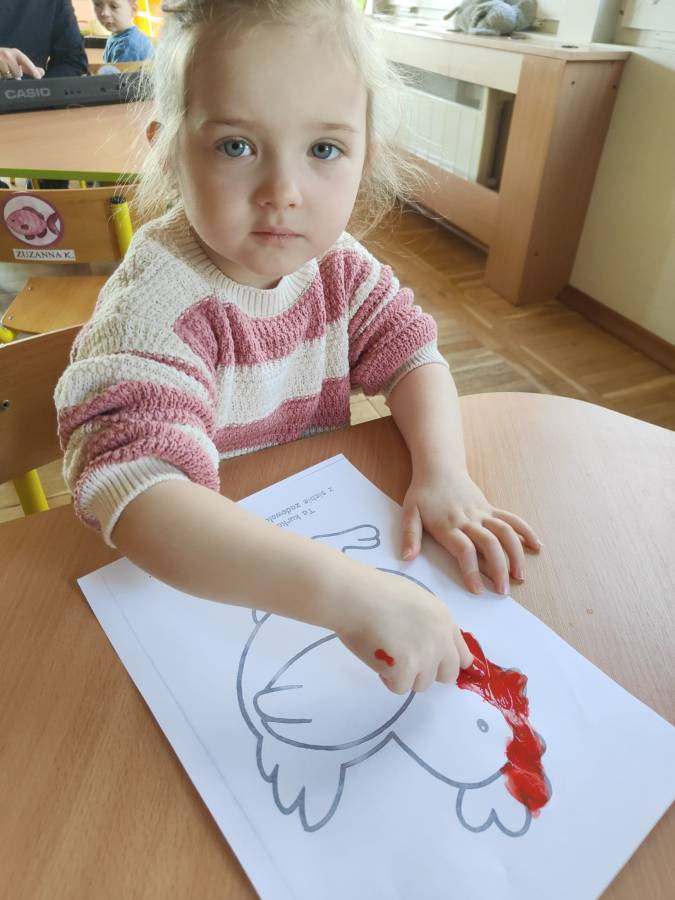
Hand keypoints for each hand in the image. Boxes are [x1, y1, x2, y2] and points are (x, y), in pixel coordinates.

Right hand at [0, 48, 44, 79]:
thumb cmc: (7, 59)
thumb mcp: (18, 60)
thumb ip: (30, 67)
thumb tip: (42, 72)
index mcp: (16, 53)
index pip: (26, 62)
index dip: (32, 70)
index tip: (38, 77)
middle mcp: (7, 54)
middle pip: (17, 73)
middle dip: (14, 74)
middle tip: (10, 68)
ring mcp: (0, 59)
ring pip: (8, 76)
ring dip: (7, 76)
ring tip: (4, 69)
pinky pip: (1, 76)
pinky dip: (1, 76)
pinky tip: (0, 71)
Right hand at [334, 565, 472, 694]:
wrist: (356, 596)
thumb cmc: (377, 592)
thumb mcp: (416, 601)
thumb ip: (430, 625)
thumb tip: (432, 647)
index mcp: (444, 620)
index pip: (461, 654)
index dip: (449, 662)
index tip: (440, 667)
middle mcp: (441, 640)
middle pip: (448, 675)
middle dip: (429, 673)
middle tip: (407, 662)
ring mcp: (425, 656)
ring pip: (422, 684)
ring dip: (405, 675)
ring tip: (386, 652)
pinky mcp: (405, 670)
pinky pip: (399, 688)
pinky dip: (387, 678)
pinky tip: (376, 657)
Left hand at [400, 469, 540, 594]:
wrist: (439, 467)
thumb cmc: (423, 494)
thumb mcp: (409, 513)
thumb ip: (409, 535)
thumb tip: (407, 558)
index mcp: (448, 525)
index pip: (464, 550)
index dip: (472, 570)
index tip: (478, 590)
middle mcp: (468, 520)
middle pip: (489, 543)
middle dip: (499, 568)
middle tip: (503, 591)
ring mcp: (482, 513)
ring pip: (505, 532)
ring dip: (516, 553)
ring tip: (520, 576)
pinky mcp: (490, 508)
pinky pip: (511, 519)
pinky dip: (525, 531)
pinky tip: (536, 545)